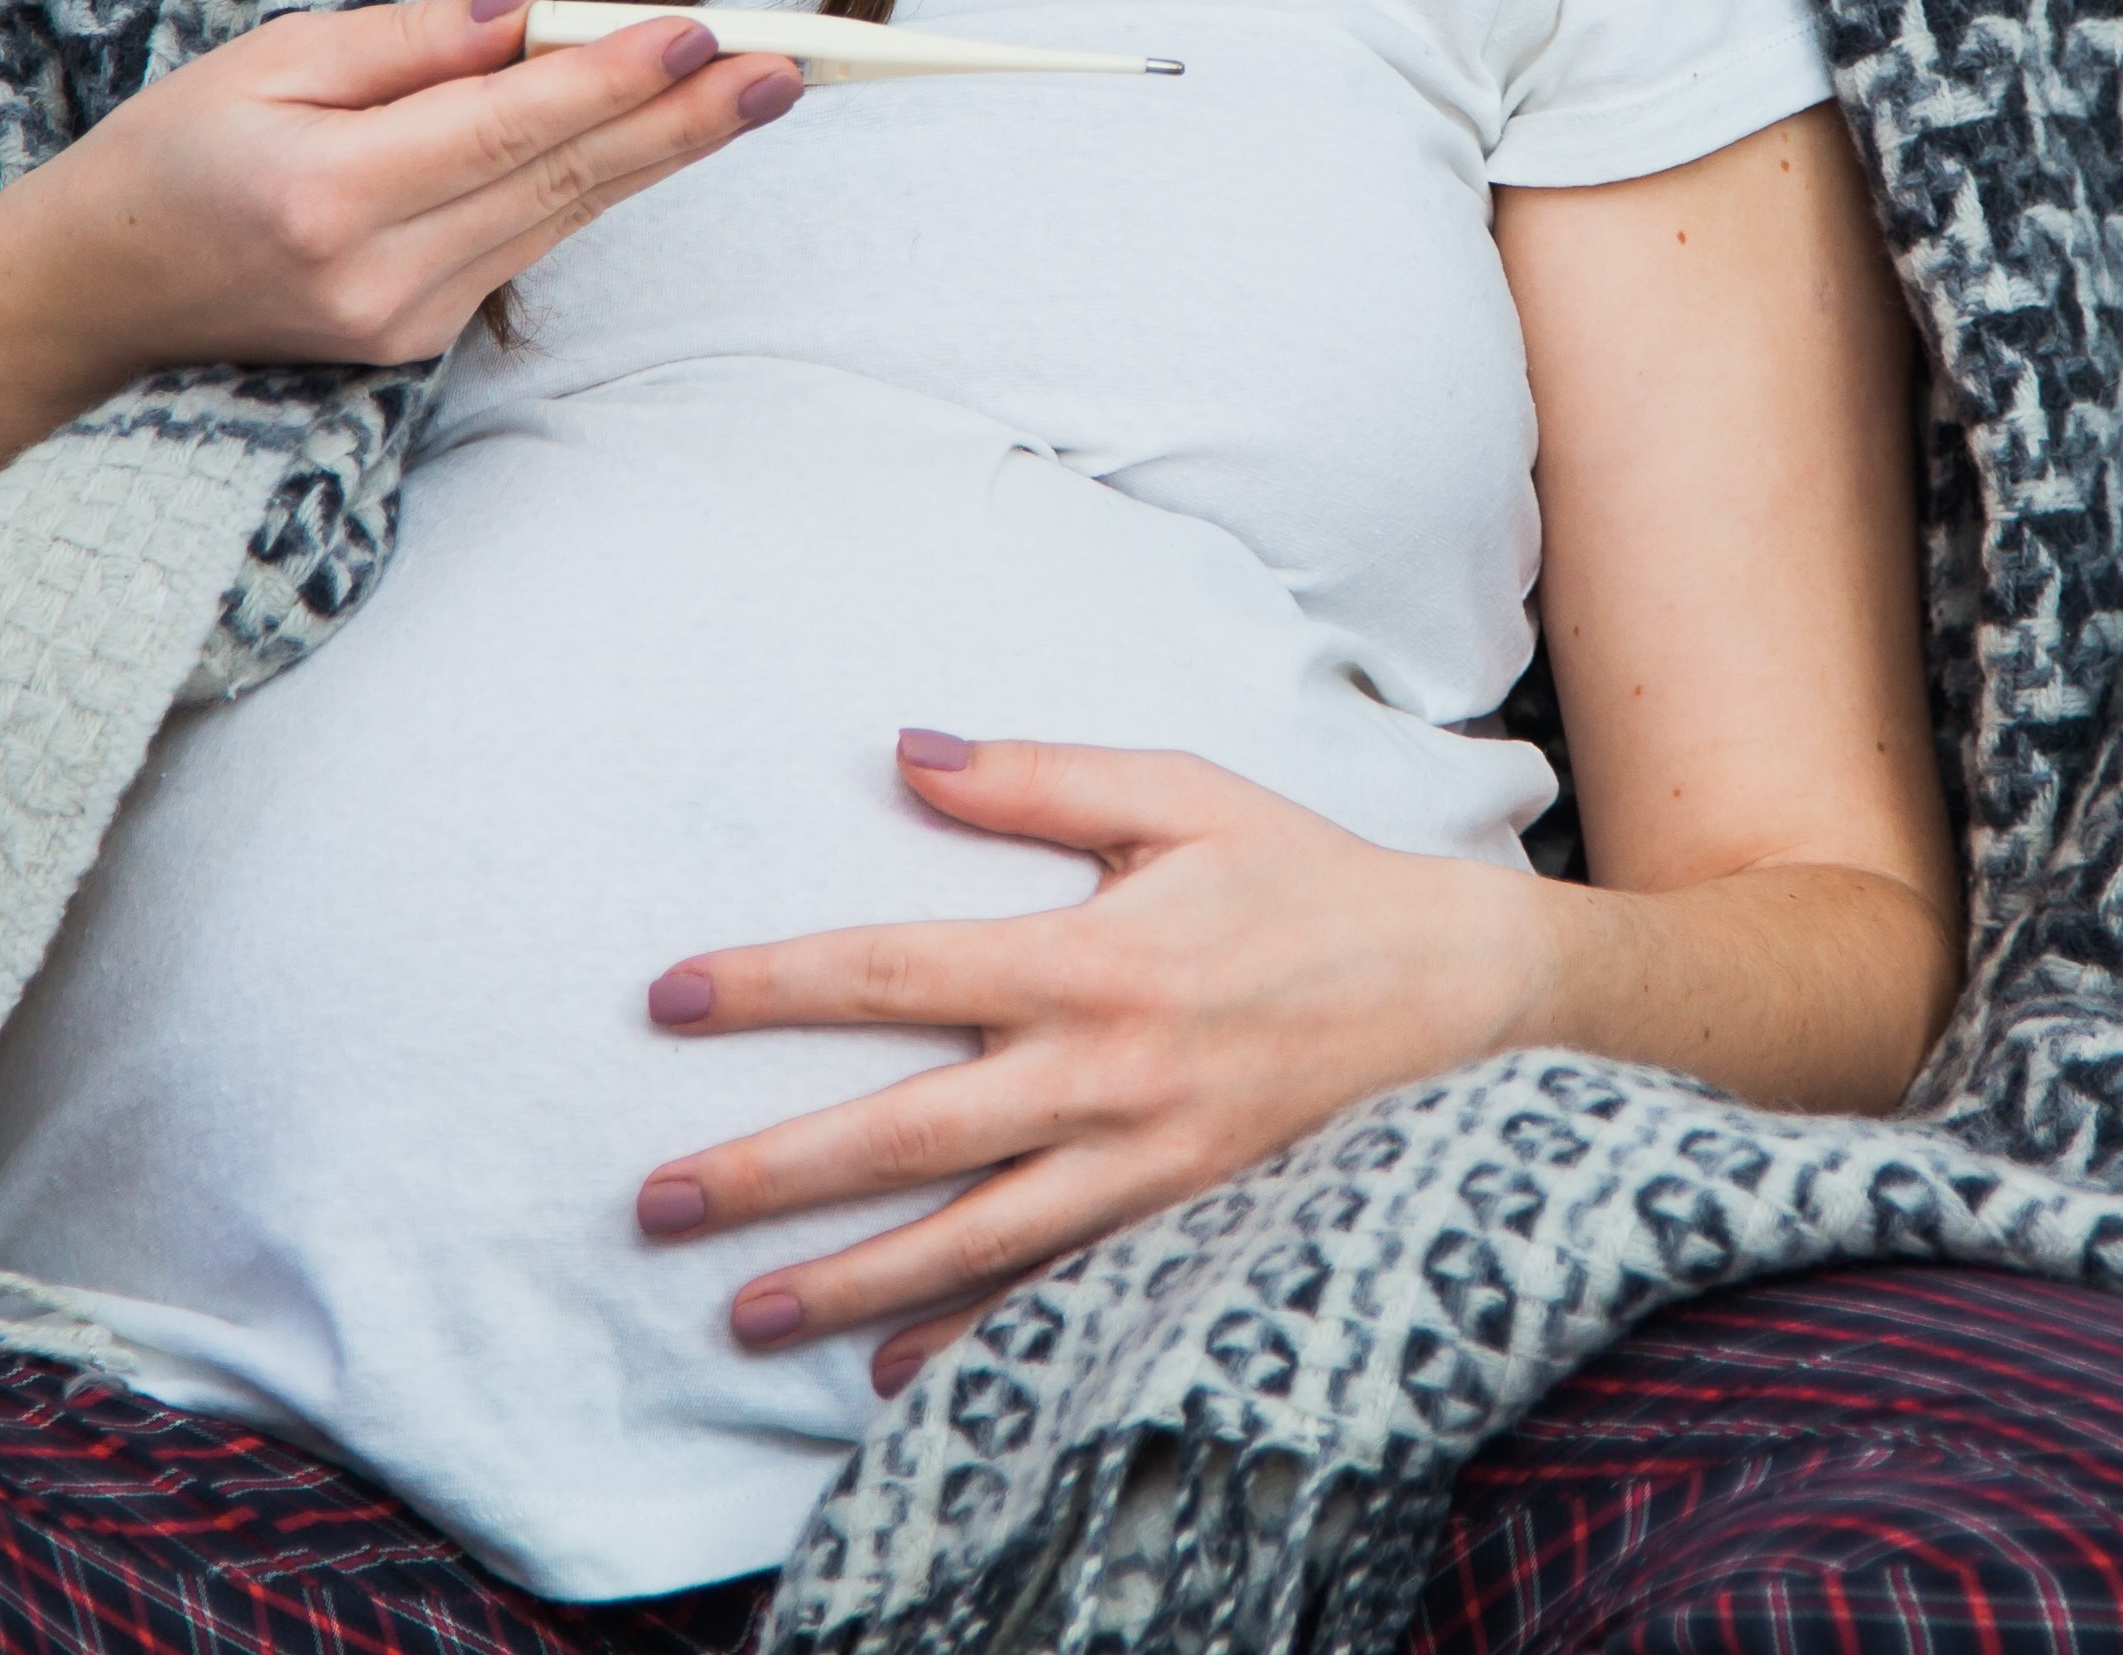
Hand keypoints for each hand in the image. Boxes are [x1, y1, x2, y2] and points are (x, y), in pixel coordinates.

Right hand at [0, 0, 797, 388]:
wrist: (96, 297)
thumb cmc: (169, 152)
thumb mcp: (270, 58)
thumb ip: (412, 43)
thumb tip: (539, 11)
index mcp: (330, 198)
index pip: (511, 130)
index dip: (616, 82)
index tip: (705, 36)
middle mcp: (380, 279)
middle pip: (564, 183)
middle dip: (685, 122)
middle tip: (791, 67)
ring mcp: (404, 325)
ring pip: (562, 218)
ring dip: (663, 152)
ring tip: (760, 91)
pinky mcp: (417, 341)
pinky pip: (526, 241)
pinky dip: (592, 184)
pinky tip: (661, 134)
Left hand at [627, 733, 1554, 1394]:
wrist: (1468, 995)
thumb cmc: (1309, 882)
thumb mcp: (1184, 797)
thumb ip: (1038, 778)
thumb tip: (904, 750)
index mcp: (1090, 956)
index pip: (894, 969)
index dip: (774, 985)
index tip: (669, 999)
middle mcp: (1105, 1074)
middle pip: (903, 1135)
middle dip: (770, 1172)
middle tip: (653, 1202)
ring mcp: (1146, 1169)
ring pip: (968, 1242)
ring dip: (845, 1283)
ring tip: (741, 1315)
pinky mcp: (1186, 1229)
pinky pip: (1062, 1298)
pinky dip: (976, 1341)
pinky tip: (892, 1372)